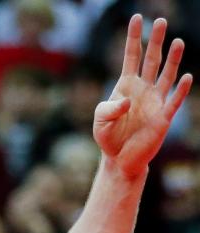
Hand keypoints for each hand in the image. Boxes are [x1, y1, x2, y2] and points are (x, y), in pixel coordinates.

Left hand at [93, 15, 192, 177]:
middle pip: (152, 59)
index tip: (137, 18)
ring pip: (166, 75)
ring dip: (173, 59)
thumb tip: (127, 100)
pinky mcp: (163, 117)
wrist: (120, 159)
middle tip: (161, 20)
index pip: (131, 56)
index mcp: (126, 86)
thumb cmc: (108, 137)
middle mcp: (144, 89)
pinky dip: (180, 90)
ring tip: (178, 41)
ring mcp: (155, 101)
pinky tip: (187, 77)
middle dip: (156, 40)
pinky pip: (174, 101)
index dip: (134, 38)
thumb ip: (108, 109)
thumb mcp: (100, 121)